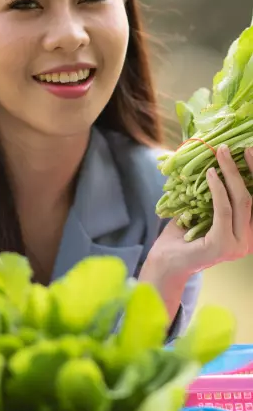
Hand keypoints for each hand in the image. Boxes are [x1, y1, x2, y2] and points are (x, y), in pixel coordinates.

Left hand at [139, 145, 252, 318]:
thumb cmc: (183, 236)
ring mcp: (238, 246)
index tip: (249, 151)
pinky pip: (224, 210)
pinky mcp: (223, 246)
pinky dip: (218, 189)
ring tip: (220, 153)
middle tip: (230, 148)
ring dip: (231, 173)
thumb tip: (218, 162)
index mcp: (248, 234)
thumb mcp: (205, 212)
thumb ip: (217, 196)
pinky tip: (210, 174)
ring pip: (242, 201)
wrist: (165, 263)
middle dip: (247, 168)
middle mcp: (248, 242)